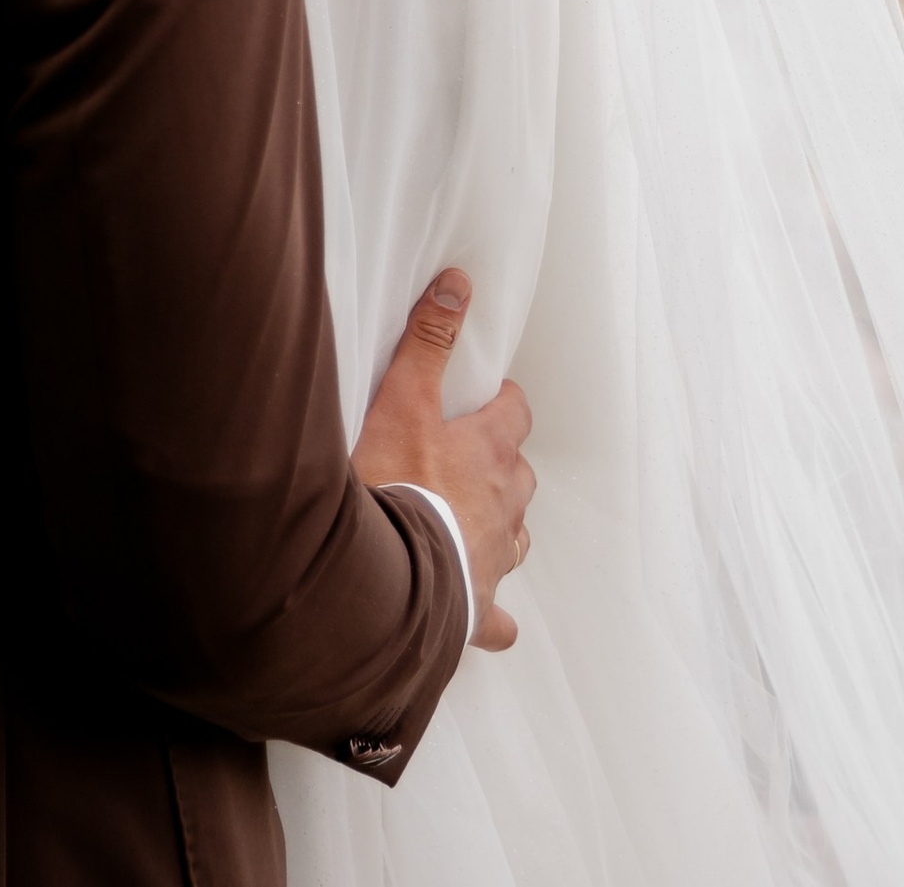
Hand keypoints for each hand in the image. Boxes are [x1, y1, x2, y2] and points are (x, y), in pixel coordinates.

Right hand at [351, 269, 533, 652]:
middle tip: (464, 456)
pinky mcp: (477, 609)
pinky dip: (492, 613)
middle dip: (499, 464)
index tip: (484, 399)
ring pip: (513, 536)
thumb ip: (428, 342)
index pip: (515, 414)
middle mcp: (505, 506)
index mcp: (491, 454)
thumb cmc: (395, 489)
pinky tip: (485, 618)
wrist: (385, 581)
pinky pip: (495, 617)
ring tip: (468, 521)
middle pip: (518, 475)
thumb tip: (458, 286)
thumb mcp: (403, 401)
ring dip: (498, 526)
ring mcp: (495, 559)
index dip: (501, 404)